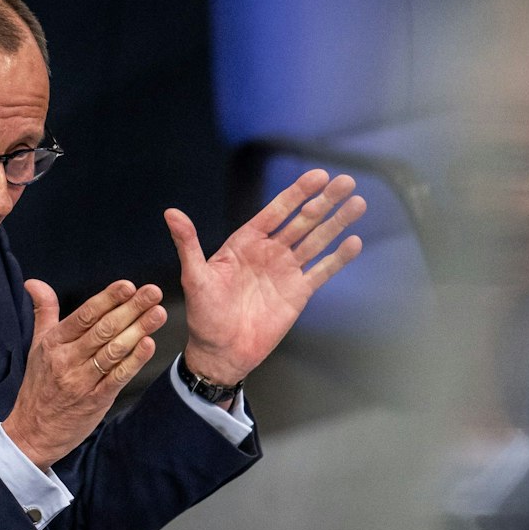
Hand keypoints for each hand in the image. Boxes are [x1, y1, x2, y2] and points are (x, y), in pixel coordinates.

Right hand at [2, 278, 166, 469]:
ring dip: (138, 330)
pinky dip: (134, 361)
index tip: (128, 285)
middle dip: (131, 308)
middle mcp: (67, 359)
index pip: (85, 315)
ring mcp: (81, 381)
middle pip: (103, 329)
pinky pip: (117, 377)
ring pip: (113, 351)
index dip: (108, 299)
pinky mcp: (95, 400)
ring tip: (158, 313)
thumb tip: (34, 282)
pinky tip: (148, 345)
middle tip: (153, 292)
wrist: (32, 432)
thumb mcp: (36, 345)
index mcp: (54, 343)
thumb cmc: (38, 385)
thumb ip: (43, 311)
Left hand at [165, 170, 364, 386]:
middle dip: (325, 201)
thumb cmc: (203, 316)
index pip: (276, 211)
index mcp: (246, 243)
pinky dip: (338, 258)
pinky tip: (354, 242)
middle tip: (346, 181)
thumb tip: (171, 213)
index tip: (317, 176)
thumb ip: (188, 244)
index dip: (297, 193)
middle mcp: (269, 252)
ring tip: (357, 202)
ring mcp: (286, 272)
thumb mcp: (195, 277)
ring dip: (337, 223)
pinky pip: (321, 271)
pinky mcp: (298, 293)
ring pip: (317, 241)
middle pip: (303, 221)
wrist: (220, 353)